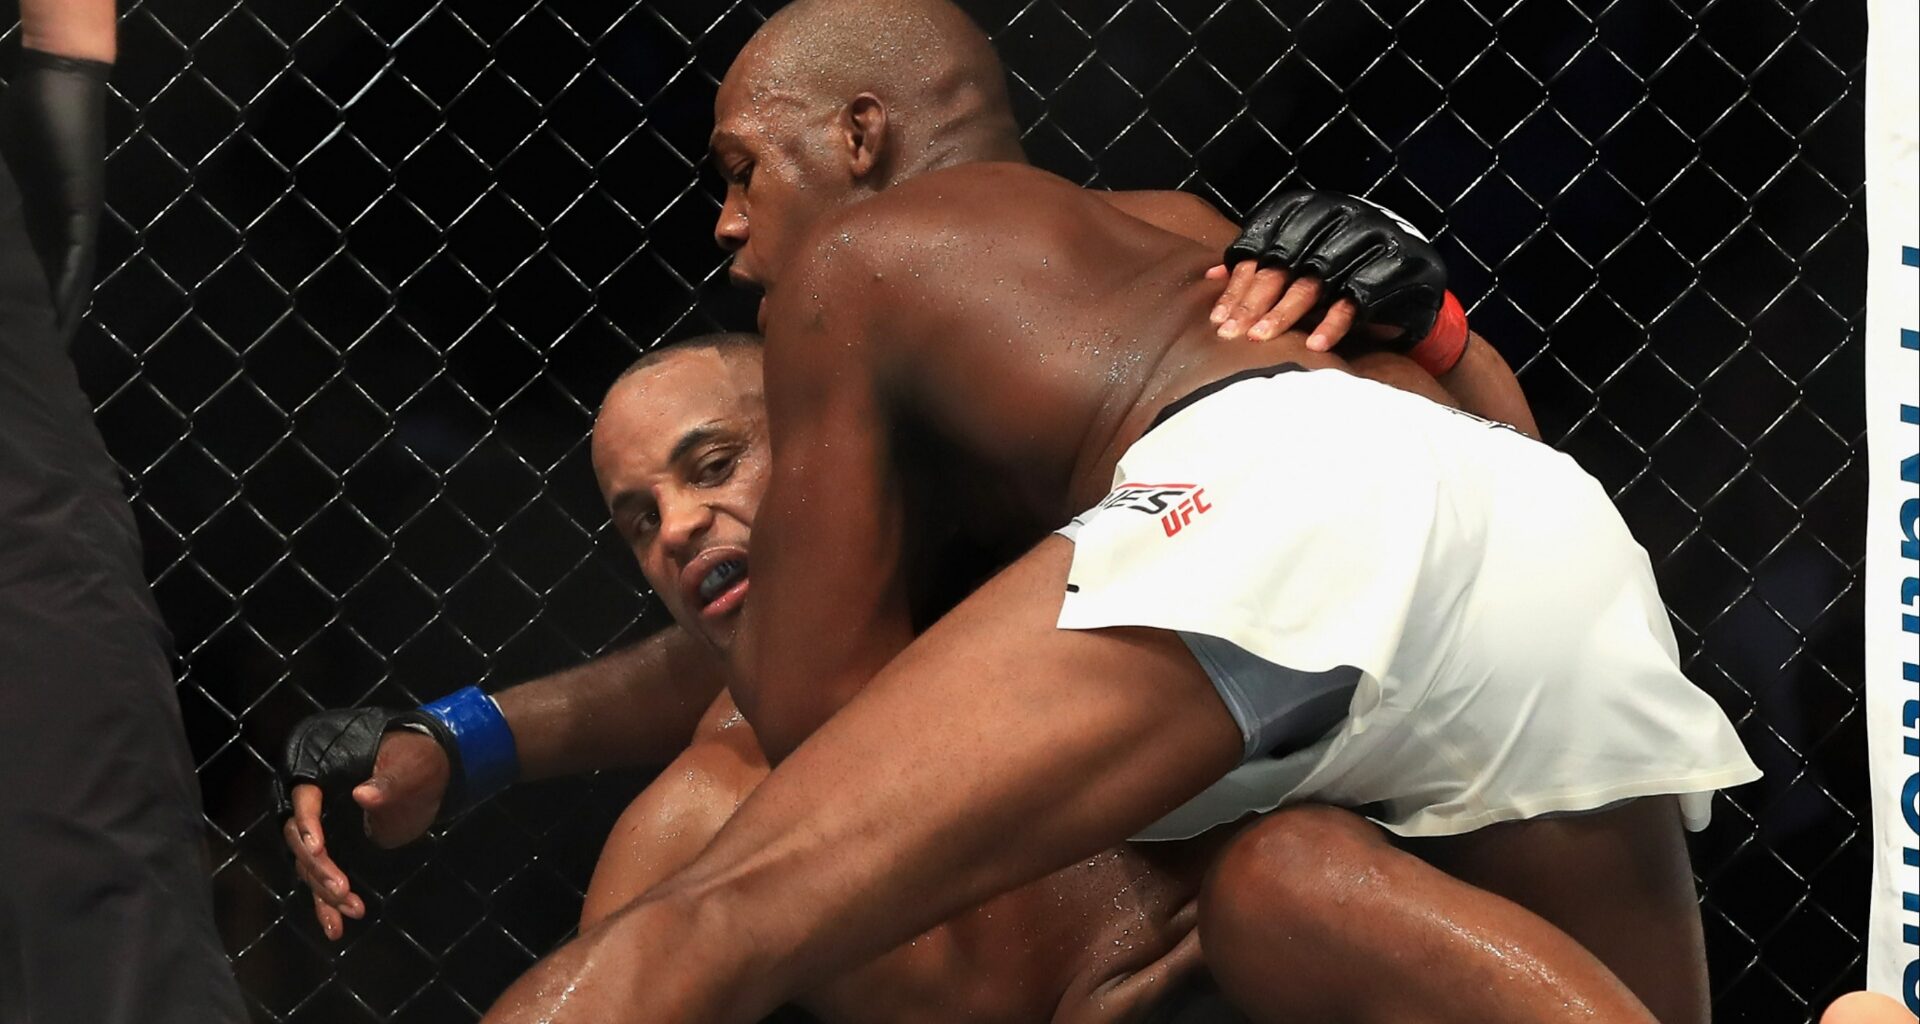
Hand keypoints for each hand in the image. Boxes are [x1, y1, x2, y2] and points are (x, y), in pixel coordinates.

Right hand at [279, 709, 450, 938]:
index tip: (320, 847)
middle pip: (300, 840)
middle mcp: (316, 804)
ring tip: (353, 911)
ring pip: (310, 867)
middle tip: (343, 888)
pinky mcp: (336, 852)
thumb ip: (389, 780)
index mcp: (325, 774)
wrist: (427, 771)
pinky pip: (322, 880)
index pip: (304, 800)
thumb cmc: (417, 758)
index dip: (308, 824)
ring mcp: (324, 830)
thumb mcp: (412, 763)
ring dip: (325, 893)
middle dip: (319, 868)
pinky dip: (327, 905)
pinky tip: (336, 929)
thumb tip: (362, 795)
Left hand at [1212, 190, 1447, 352]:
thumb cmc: (1348, 278)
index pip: (1265, 243)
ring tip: (1259, 340)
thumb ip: (1264, 265)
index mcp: (1315, 209)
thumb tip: (1210, 276)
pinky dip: (1333, 324)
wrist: (1416, 289)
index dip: (1239, 281)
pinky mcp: (1398, 267)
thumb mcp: (1305, 265)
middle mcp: (1342, 216)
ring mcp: (1372, 238)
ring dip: (1285, 313)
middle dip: (1254, 300)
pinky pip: (1358, 298)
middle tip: (1230, 334)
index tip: (1217, 317)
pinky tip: (1312, 347)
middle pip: (1285, 261)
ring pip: (1317, 278)